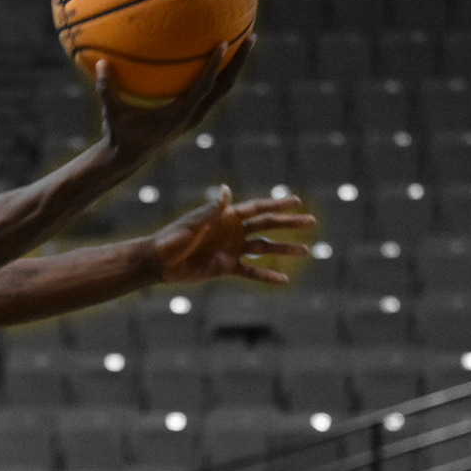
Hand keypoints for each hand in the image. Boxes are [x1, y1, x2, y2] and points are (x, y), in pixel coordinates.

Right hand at [97, 38, 251, 163]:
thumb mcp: (112, 112)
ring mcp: (194, 116)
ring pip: (222, 90)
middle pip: (224, 88)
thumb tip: (100, 63)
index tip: (224, 44)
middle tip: (251, 38)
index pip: (204, 87)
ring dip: (233, 68)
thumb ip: (107, 89)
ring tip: (244, 43)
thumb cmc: (119, 134)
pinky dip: (217, 74)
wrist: (127, 158)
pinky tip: (216, 56)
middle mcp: (192, 115)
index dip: (215, 66)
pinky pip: (210, 91)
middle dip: (239, 64)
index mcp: (179, 113)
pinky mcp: (190, 115)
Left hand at [151, 188, 311, 285]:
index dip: (277, 204)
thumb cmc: (172, 238)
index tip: (297, 201)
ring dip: (284, 249)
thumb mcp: (193, 223)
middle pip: (267, 225)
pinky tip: (283, 280)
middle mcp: (232, 231)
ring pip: (264, 248)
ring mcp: (231, 249)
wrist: (159, 262)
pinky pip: (251, 271)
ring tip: (306, 250)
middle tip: (311, 221)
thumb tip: (226, 190)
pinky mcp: (226, 267)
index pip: (257, 208)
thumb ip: (212, 209)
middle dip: (289, 223)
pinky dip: (267, 275)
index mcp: (226, 216)